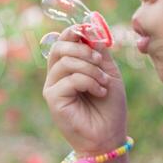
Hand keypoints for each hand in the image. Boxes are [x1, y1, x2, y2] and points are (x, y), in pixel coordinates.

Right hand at [42, 30, 127, 156]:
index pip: (63, 40)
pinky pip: (70, 79)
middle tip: (100, 62)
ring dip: (91, 69)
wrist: (109, 135)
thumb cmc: (110, 107)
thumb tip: (91, 28)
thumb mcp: (109, 72)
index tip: (91, 32)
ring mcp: (52, 87)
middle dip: (84, 49)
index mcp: (68, 66)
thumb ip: (99, 52)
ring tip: (104, 83)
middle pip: (60, 47)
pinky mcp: (53, 99)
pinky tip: (100, 92)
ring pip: (66, 62)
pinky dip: (89, 82)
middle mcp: (56, 75)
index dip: (75, 31)